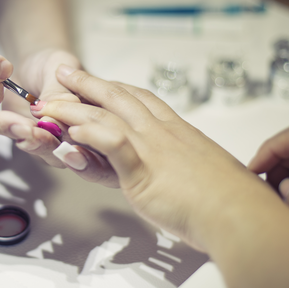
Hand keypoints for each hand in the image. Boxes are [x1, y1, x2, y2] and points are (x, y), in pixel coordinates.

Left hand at [35, 65, 256, 250]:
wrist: (239, 214)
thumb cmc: (232, 200)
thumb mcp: (212, 173)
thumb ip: (195, 168)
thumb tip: (199, 175)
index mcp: (179, 131)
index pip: (143, 99)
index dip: (118, 87)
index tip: (101, 81)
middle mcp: (163, 133)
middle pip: (119, 98)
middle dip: (88, 83)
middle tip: (65, 73)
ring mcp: (152, 149)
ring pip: (107, 117)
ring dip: (74, 108)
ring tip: (49, 105)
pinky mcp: (144, 172)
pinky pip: (112, 146)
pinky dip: (91, 135)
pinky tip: (72, 131)